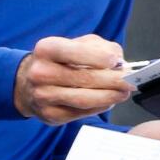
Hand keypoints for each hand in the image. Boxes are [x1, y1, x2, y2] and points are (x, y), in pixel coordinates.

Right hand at [13, 35, 133, 124]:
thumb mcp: (77, 44)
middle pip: (85, 78)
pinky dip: (99, 107)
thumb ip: (100, 48)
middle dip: (113, 80)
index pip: (76, 52)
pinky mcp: (50, 115)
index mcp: (47, 49)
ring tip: (124, 93)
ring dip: (109, 97)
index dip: (100, 57)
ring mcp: (43, 96)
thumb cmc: (60, 60)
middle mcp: (40, 72)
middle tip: (130, 81)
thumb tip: (119, 63)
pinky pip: (81, 113)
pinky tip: (108, 101)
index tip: (118, 61)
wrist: (29, 83)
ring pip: (84, 99)